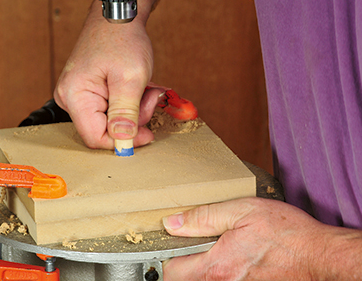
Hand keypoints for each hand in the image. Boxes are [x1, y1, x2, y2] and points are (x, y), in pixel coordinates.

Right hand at [54, 0, 160, 148]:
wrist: (118, 14)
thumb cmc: (122, 38)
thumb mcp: (130, 78)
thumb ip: (126, 113)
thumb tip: (122, 142)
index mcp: (74, 96)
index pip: (95, 137)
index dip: (122, 140)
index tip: (147, 133)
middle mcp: (70, 98)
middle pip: (103, 129)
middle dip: (132, 119)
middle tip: (150, 98)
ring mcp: (78, 95)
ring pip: (110, 120)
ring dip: (134, 109)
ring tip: (145, 88)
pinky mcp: (88, 91)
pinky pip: (109, 109)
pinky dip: (128, 102)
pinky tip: (137, 88)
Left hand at [162, 197, 361, 279]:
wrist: (319, 255)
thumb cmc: (285, 232)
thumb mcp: (241, 211)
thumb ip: (203, 217)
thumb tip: (173, 223)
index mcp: (217, 266)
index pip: (171, 272)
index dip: (166, 256)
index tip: (171, 243)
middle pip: (185, 280)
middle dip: (182, 263)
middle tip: (191, 244)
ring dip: (200, 267)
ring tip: (211, 248)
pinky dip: (218, 272)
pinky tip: (230, 256)